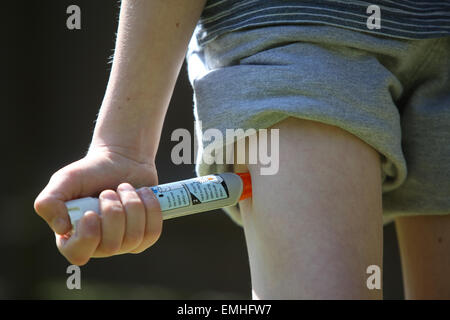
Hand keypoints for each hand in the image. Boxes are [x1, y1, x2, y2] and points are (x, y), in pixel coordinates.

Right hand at [34, 147, 162, 264]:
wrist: (122, 161)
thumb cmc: (91, 172)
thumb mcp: (64, 180)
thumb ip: (49, 202)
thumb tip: (62, 229)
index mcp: (73, 237)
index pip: (78, 254)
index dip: (87, 237)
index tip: (91, 213)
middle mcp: (98, 246)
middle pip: (112, 245)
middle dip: (114, 211)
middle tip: (109, 191)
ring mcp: (124, 244)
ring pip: (134, 237)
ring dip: (132, 205)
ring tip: (125, 188)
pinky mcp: (145, 236)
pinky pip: (152, 232)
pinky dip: (150, 208)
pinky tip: (142, 193)